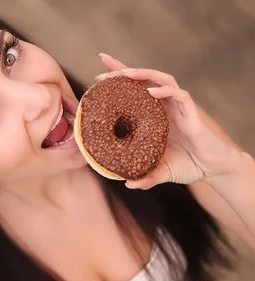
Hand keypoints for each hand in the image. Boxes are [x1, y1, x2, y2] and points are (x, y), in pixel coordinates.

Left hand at [94, 53, 239, 188]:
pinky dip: (165, 91)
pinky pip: (179, 95)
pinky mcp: (191, 112)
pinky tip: (151, 91)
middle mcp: (163, 106)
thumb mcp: (160, 172)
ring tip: (126, 74)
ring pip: (161, 79)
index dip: (117, 79)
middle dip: (123, 70)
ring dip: (143, 74)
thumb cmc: (186, 165)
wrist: (212, 169)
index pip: (133, 91)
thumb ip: (145, 178)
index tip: (96, 75)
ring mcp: (177, 107)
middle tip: (103, 67)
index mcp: (152, 115)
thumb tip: (128, 184)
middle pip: (143, 79)